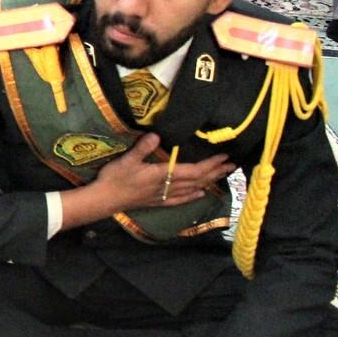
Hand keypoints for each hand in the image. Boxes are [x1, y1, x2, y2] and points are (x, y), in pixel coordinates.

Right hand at [91, 133, 233, 214]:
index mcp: (163, 174)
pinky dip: (192, 196)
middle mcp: (168, 186)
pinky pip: (180, 199)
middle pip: (198, 180)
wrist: (105, 200)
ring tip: (222, 176)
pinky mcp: (158, 201)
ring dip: (209, 182)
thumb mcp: (126, 160)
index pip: (193, 170)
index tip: (224, 156)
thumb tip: (157, 135)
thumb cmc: (115, 178)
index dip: (210, 164)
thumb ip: (142, 148)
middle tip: (232, 165)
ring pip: (192, 189)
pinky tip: (200, 194)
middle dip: (215, 172)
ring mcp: (164, 195)